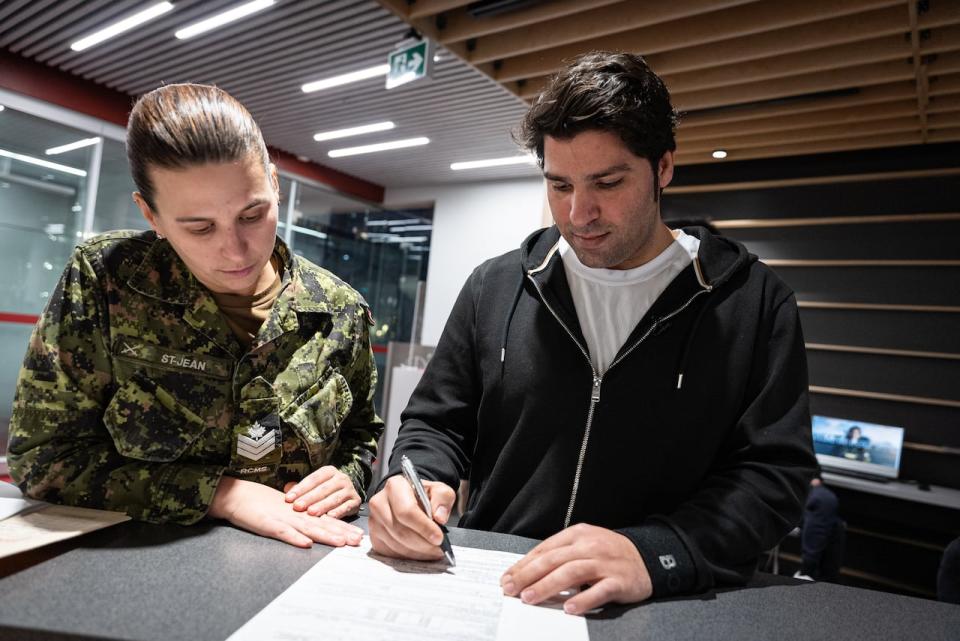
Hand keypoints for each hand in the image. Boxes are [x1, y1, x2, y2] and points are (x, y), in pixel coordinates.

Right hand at [209, 477, 362, 547]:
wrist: (237, 495)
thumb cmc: (259, 504)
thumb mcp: (282, 512)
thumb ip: (297, 521)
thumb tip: (311, 532)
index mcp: (300, 513)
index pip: (325, 521)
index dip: (342, 528)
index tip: (359, 535)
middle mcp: (295, 516)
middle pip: (322, 525)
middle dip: (342, 532)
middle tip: (359, 540)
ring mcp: (282, 519)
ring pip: (307, 528)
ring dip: (325, 535)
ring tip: (341, 542)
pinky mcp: (267, 524)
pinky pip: (283, 532)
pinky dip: (294, 538)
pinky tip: (306, 544)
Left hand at [282, 465, 360, 517]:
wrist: (347, 494)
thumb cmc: (325, 492)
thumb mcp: (313, 486)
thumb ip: (300, 488)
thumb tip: (287, 488)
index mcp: (329, 471)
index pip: (313, 479)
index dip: (300, 489)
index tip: (288, 498)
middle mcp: (341, 478)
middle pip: (323, 488)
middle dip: (309, 498)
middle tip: (298, 507)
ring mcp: (350, 489)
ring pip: (334, 498)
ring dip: (322, 506)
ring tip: (311, 513)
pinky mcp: (355, 501)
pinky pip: (346, 506)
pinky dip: (338, 512)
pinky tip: (329, 517)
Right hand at [368, 474, 455, 560]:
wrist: (410, 501)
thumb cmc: (423, 495)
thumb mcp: (439, 490)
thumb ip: (443, 498)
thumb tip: (439, 517)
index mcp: (395, 486)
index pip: (406, 511)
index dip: (423, 527)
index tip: (438, 538)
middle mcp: (379, 503)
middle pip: (400, 531)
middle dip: (423, 543)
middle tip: (439, 548)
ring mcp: (374, 522)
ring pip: (396, 544)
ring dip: (417, 552)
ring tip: (433, 550)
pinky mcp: (374, 537)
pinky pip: (391, 553)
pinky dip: (408, 556)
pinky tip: (421, 552)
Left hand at [500, 523, 652, 614]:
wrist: (647, 558)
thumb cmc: (608, 553)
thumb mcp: (584, 544)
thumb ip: (560, 555)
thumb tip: (528, 572)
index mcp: (577, 535)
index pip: (544, 550)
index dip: (523, 565)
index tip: (506, 579)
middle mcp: (590, 546)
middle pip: (554, 560)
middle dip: (528, 575)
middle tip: (511, 590)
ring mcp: (605, 563)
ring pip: (571, 573)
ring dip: (547, 586)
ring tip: (530, 598)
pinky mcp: (620, 580)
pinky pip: (599, 591)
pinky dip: (583, 599)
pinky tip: (569, 608)